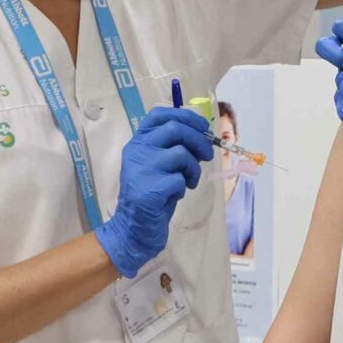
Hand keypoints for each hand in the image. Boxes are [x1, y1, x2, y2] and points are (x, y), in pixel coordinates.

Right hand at [94, 107, 213, 276]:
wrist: (134, 228)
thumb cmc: (151, 194)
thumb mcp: (158, 165)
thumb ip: (172, 147)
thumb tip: (202, 134)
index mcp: (137, 142)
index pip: (159, 115)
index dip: (185, 116)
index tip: (202, 127)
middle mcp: (136, 151)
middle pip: (175, 129)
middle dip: (199, 140)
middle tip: (207, 155)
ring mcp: (141, 170)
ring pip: (181, 154)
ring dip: (193, 169)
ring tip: (189, 181)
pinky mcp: (149, 190)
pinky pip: (179, 180)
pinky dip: (184, 187)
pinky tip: (175, 195)